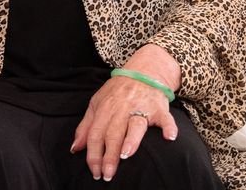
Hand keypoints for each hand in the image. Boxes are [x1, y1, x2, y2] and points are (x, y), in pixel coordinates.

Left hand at [72, 66, 178, 180]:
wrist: (143, 71)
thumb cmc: (118, 92)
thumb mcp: (97, 103)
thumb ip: (86, 126)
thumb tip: (75, 148)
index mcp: (104, 108)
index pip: (96, 133)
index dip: (93, 153)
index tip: (94, 171)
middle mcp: (121, 108)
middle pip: (113, 133)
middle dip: (109, 155)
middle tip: (107, 174)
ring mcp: (141, 108)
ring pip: (135, 125)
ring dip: (131, 140)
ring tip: (126, 155)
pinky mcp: (159, 108)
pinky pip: (165, 118)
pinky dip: (168, 127)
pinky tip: (169, 137)